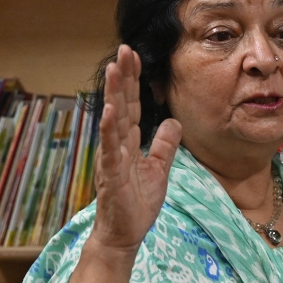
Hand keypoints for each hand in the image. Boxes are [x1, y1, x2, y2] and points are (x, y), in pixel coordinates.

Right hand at [93, 44, 181, 254]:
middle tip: (125, 49)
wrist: (124, 234)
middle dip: (123, 78)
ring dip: (114, 95)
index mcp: (129, 142)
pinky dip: (109, 131)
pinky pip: (110, 150)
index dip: (134, 81)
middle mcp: (117, 145)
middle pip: (121, 105)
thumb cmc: (137, 202)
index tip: (136, 56)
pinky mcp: (111, 176)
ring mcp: (112, 159)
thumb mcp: (159, 169)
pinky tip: (110, 112)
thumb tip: (173, 122)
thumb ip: (164, 145)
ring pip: (113, 121)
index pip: (132, 106)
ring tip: (115, 70)